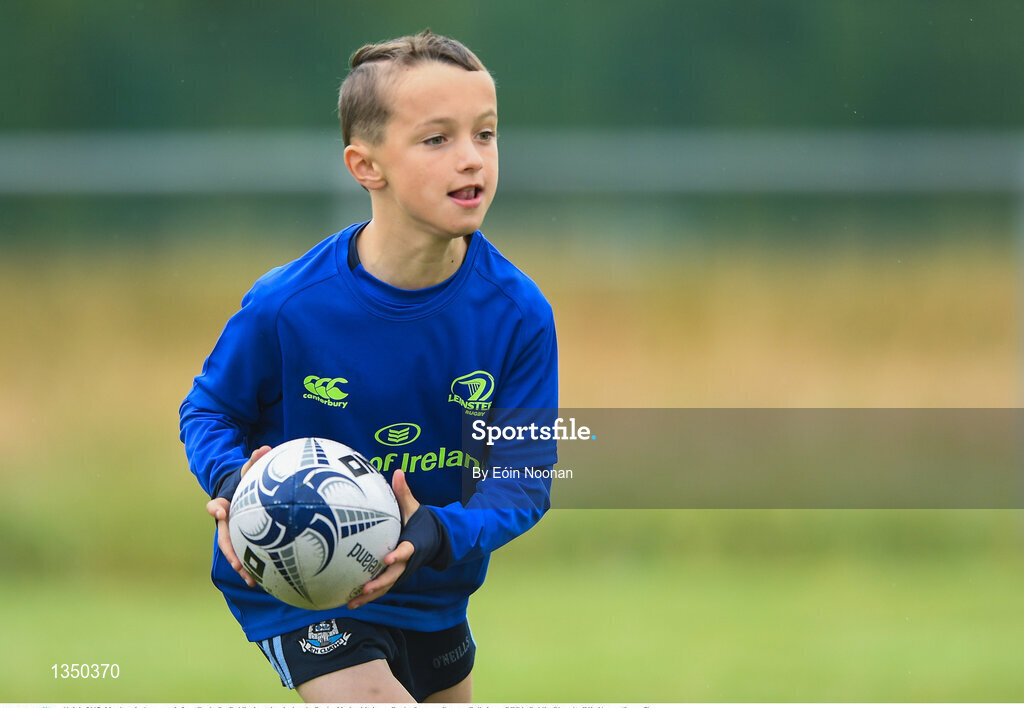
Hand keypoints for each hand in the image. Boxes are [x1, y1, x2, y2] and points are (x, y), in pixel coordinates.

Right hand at [205, 445, 270, 587]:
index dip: (216, 508)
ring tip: (251, 581)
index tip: (221, 511)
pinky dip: (253, 567)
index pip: (215, 505)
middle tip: (237, 563)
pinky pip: (246, 555)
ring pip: (233, 552)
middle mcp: (225, 521)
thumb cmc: (246, 480)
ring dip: (241, 567)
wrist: (240, 491)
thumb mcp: (249, 469)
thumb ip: (255, 460)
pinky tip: (264, 581)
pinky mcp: (242, 540)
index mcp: (224, 504)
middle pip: (223, 539)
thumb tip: (266, 448)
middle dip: (230, 552)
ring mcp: (233, 533)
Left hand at [347, 469, 418, 609]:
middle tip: (365, 588)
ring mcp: (400, 571)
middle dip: (380, 583)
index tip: (386, 558)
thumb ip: (404, 492)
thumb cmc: (420, 521)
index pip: (406, 551)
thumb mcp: (414, 507)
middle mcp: (407, 562)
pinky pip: (380, 588)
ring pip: (385, 587)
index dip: (397, 556)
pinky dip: (367, 597)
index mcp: (413, 544)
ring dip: (370, 596)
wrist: (434, 540)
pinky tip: (349, 601)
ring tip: (352, 602)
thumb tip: (398, 472)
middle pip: (393, 575)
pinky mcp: (393, 576)